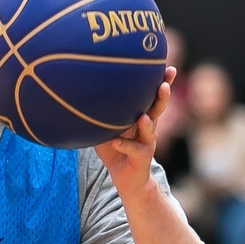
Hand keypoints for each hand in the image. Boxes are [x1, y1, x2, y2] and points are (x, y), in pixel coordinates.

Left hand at [95, 67, 176, 198]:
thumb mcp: (105, 127)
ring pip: (151, 129)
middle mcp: (148, 126)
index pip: (152, 94)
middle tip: (164, 84)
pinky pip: (134, 149)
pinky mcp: (142, 157)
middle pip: (158, 108)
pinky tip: (116, 141)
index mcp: (142, 115)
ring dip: (148, 122)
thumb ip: (99, 113)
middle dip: (163, 96)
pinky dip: (125, 144)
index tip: (166, 65)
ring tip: (145, 116)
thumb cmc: (115, 148)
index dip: (160, 81)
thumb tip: (78, 93)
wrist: (126, 178)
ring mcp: (147, 142)